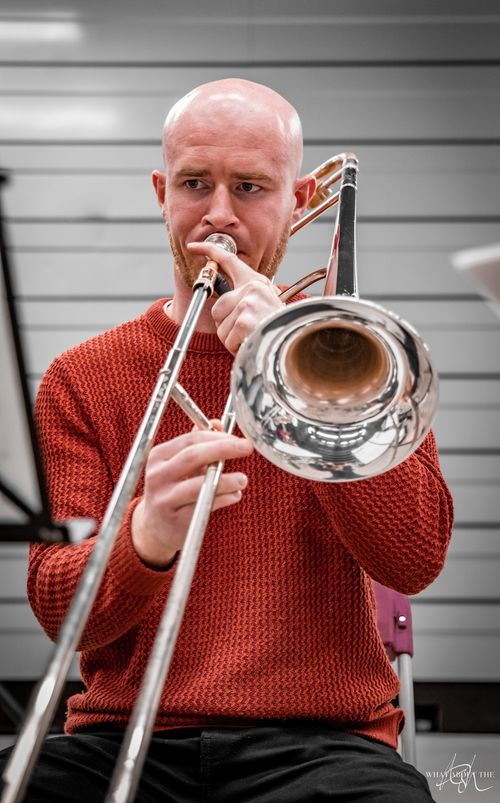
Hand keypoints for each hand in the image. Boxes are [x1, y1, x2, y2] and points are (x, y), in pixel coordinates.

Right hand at [132, 427, 252, 568]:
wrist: (155, 528)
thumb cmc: (173, 490)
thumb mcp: (179, 465)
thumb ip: (197, 444)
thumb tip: (217, 423)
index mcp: (158, 457)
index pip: (190, 440)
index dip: (216, 437)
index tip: (238, 439)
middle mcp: (157, 476)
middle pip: (193, 456)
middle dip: (224, 449)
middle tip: (247, 447)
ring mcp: (165, 499)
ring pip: (200, 485)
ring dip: (227, 480)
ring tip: (243, 479)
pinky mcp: (177, 521)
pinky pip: (206, 506)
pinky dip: (225, 498)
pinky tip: (235, 495)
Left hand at [187, 241, 282, 353]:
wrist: (292, 343)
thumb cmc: (277, 329)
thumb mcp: (263, 307)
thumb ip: (244, 301)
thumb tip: (221, 308)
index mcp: (256, 282)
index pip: (229, 261)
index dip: (209, 250)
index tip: (193, 246)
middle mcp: (253, 288)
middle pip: (217, 308)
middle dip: (227, 326)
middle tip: (247, 331)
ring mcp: (249, 303)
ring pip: (221, 327)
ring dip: (233, 339)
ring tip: (252, 337)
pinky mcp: (245, 320)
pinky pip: (227, 339)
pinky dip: (237, 348)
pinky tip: (252, 344)